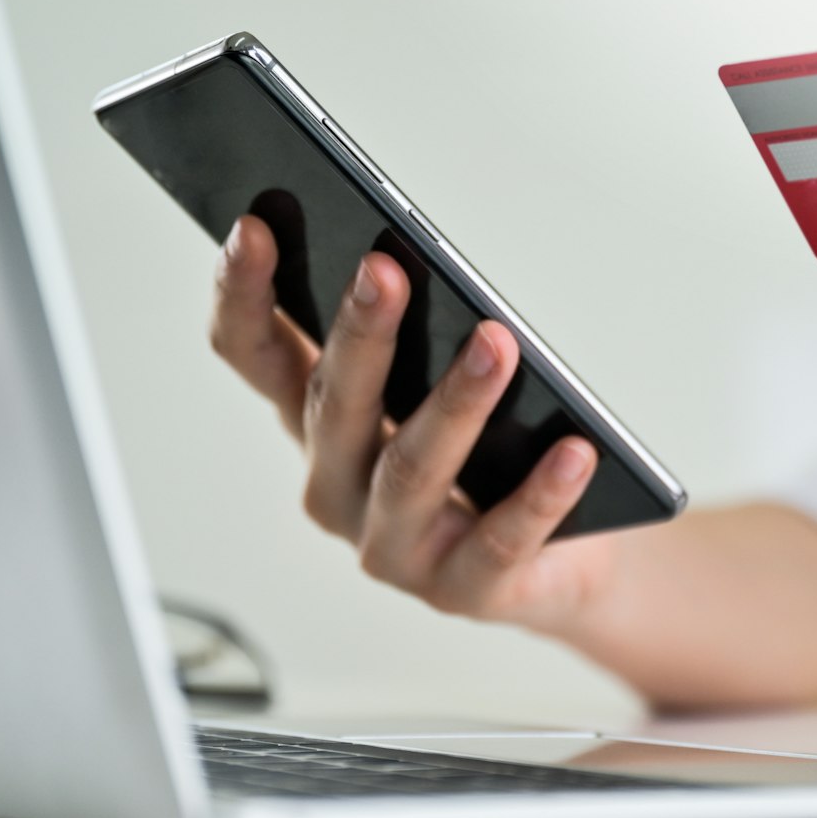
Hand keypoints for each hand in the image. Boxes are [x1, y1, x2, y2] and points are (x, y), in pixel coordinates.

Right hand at [208, 215, 620, 633]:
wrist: (559, 562)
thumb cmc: (492, 458)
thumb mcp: (441, 389)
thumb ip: (424, 339)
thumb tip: (431, 268)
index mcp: (320, 424)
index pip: (257, 357)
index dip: (243, 296)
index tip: (252, 226)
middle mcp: (338, 487)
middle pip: (334, 406)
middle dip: (360, 335)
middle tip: (385, 269)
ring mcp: (392, 548)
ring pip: (411, 470)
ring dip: (455, 403)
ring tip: (497, 344)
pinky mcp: (462, 591)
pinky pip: (500, 539)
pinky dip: (538, 494)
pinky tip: (573, 450)